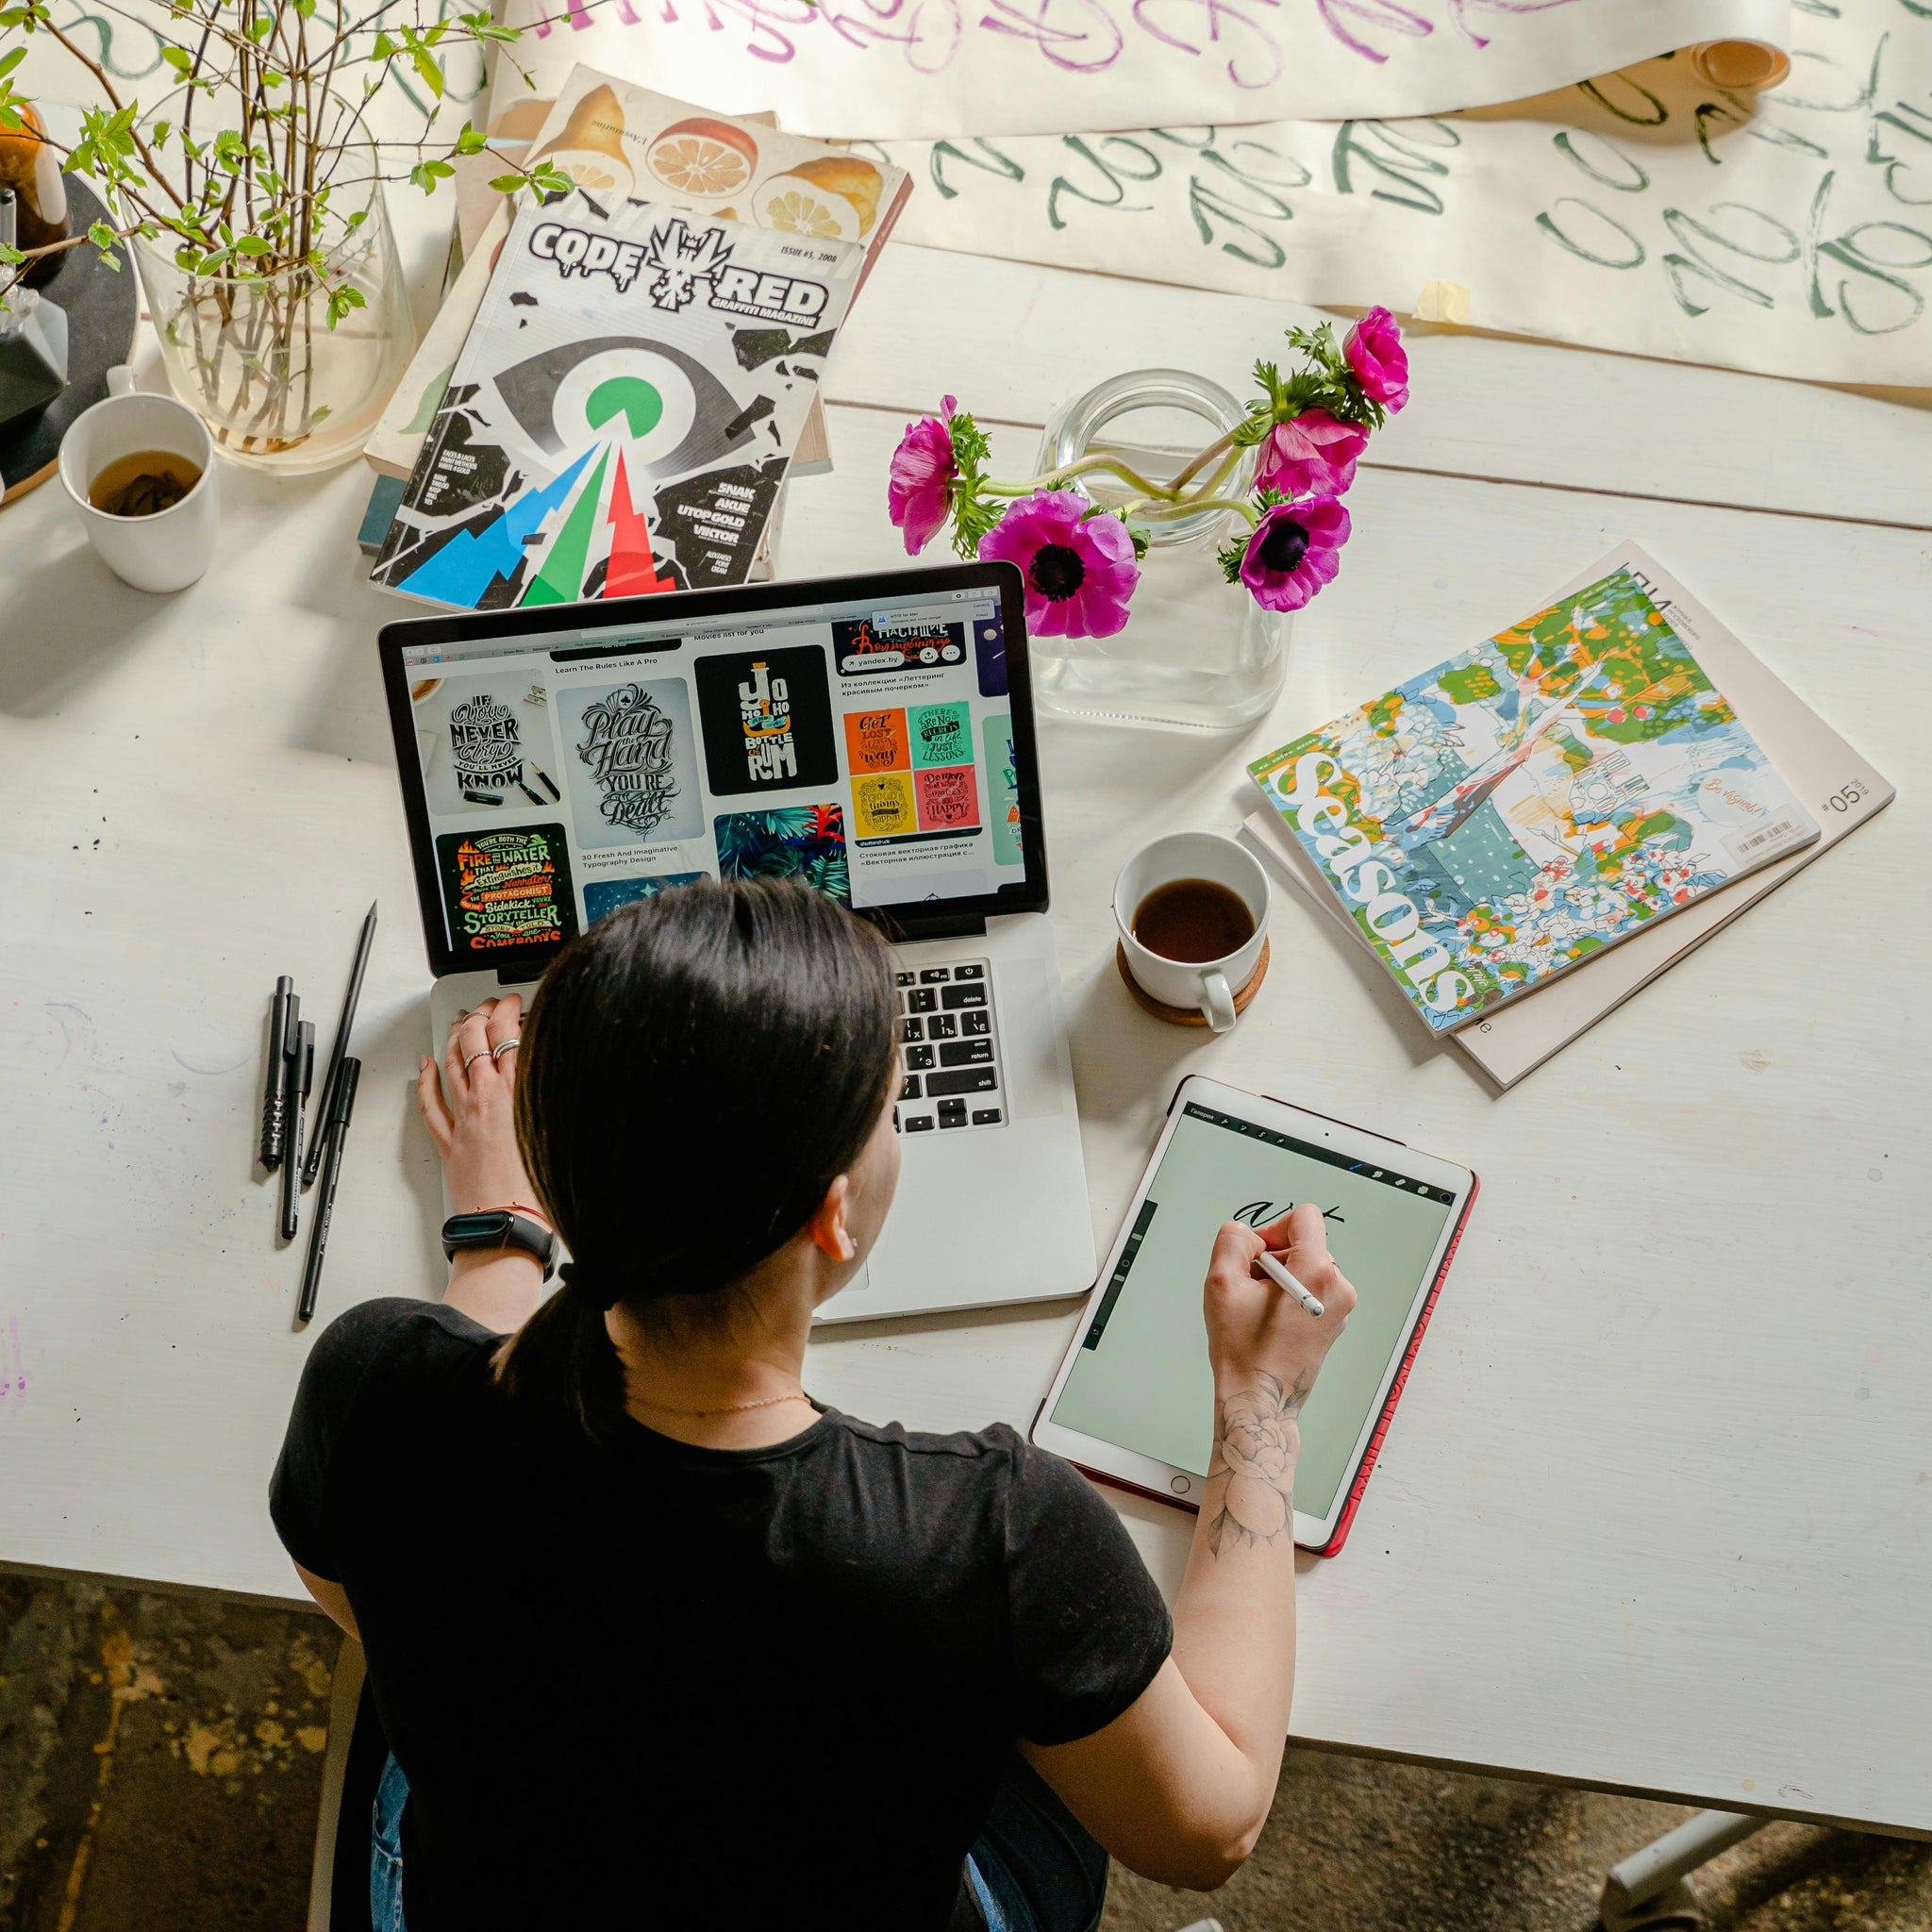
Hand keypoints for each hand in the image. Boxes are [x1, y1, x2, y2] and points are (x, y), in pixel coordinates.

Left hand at [417, 996, 542, 1220]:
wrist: (509, 1222)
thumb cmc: (538, 1187)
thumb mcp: (558, 1127)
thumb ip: (553, 1092)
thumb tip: (555, 1070)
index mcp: (517, 1091)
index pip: (508, 1032)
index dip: (509, 1009)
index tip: (514, 1002)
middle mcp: (486, 1097)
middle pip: (475, 1039)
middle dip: (481, 1014)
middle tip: (489, 1006)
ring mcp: (463, 1117)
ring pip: (451, 1062)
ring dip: (455, 1037)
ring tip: (461, 1022)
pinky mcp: (449, 1139)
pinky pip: (430, 1102)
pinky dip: (426, 1078)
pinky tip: (426, 1065)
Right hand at [1201, 1203, 1356, 1406]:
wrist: (1258, 1398)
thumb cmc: (1243, 1348)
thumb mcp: (1221, 1282)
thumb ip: (1232, 1240)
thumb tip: (1248, 1235)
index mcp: (1317, 1272)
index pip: (1305, 1217)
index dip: (1273, 1227)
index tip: (1257, 1254)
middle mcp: (1338, 1287)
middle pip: (1304, 1243)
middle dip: (1273, 1257)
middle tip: (1251, 1287)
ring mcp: (1340, 1307)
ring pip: (1306, 1266)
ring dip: (1279, 1277)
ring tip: (1259, 1308)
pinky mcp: (1334, 1321)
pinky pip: (1311, 1289)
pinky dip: (1289, 1294)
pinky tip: (1270, 1319)